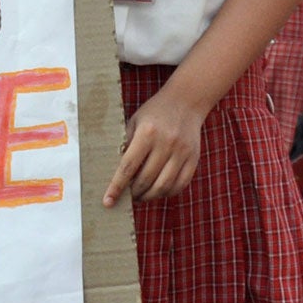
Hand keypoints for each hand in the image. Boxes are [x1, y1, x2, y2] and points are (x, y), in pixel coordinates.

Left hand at [105, 86, 205, 205]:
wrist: (186, 101)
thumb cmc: (154, 112)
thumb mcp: (134, 122)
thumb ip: (126, 144)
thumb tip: (114, 172)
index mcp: (147, 133)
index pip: (128, 167)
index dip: (117, 187)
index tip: (108, 201)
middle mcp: (166, 143)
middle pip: (146, 179)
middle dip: (134, 192)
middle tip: (127, 196)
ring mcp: (182, 152)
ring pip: (164, 186)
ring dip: (149, 196)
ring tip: (141, 196)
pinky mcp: (194, 158)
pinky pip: (180, 184)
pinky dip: (167, 192)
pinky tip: (158, 191)